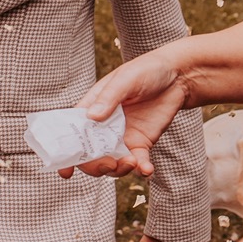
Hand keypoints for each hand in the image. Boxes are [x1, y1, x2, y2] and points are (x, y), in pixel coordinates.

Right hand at [77, 49, 195, 178]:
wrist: (177, 76)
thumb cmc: (145, 70)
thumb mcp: (125, 80)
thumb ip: (109, 98)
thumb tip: (92, 117)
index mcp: (92, 109)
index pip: (73, 133)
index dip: (66, 153)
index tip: (65, 171)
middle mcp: (103, 127)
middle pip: (90, 155)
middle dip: (95, 166)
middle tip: (109, 164)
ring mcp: (122, 137)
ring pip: (112, 163)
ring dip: (118, 170)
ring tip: (132, 162)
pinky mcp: (142, 143)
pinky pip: (138, 161)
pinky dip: (141, 169)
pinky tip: (147, 169)